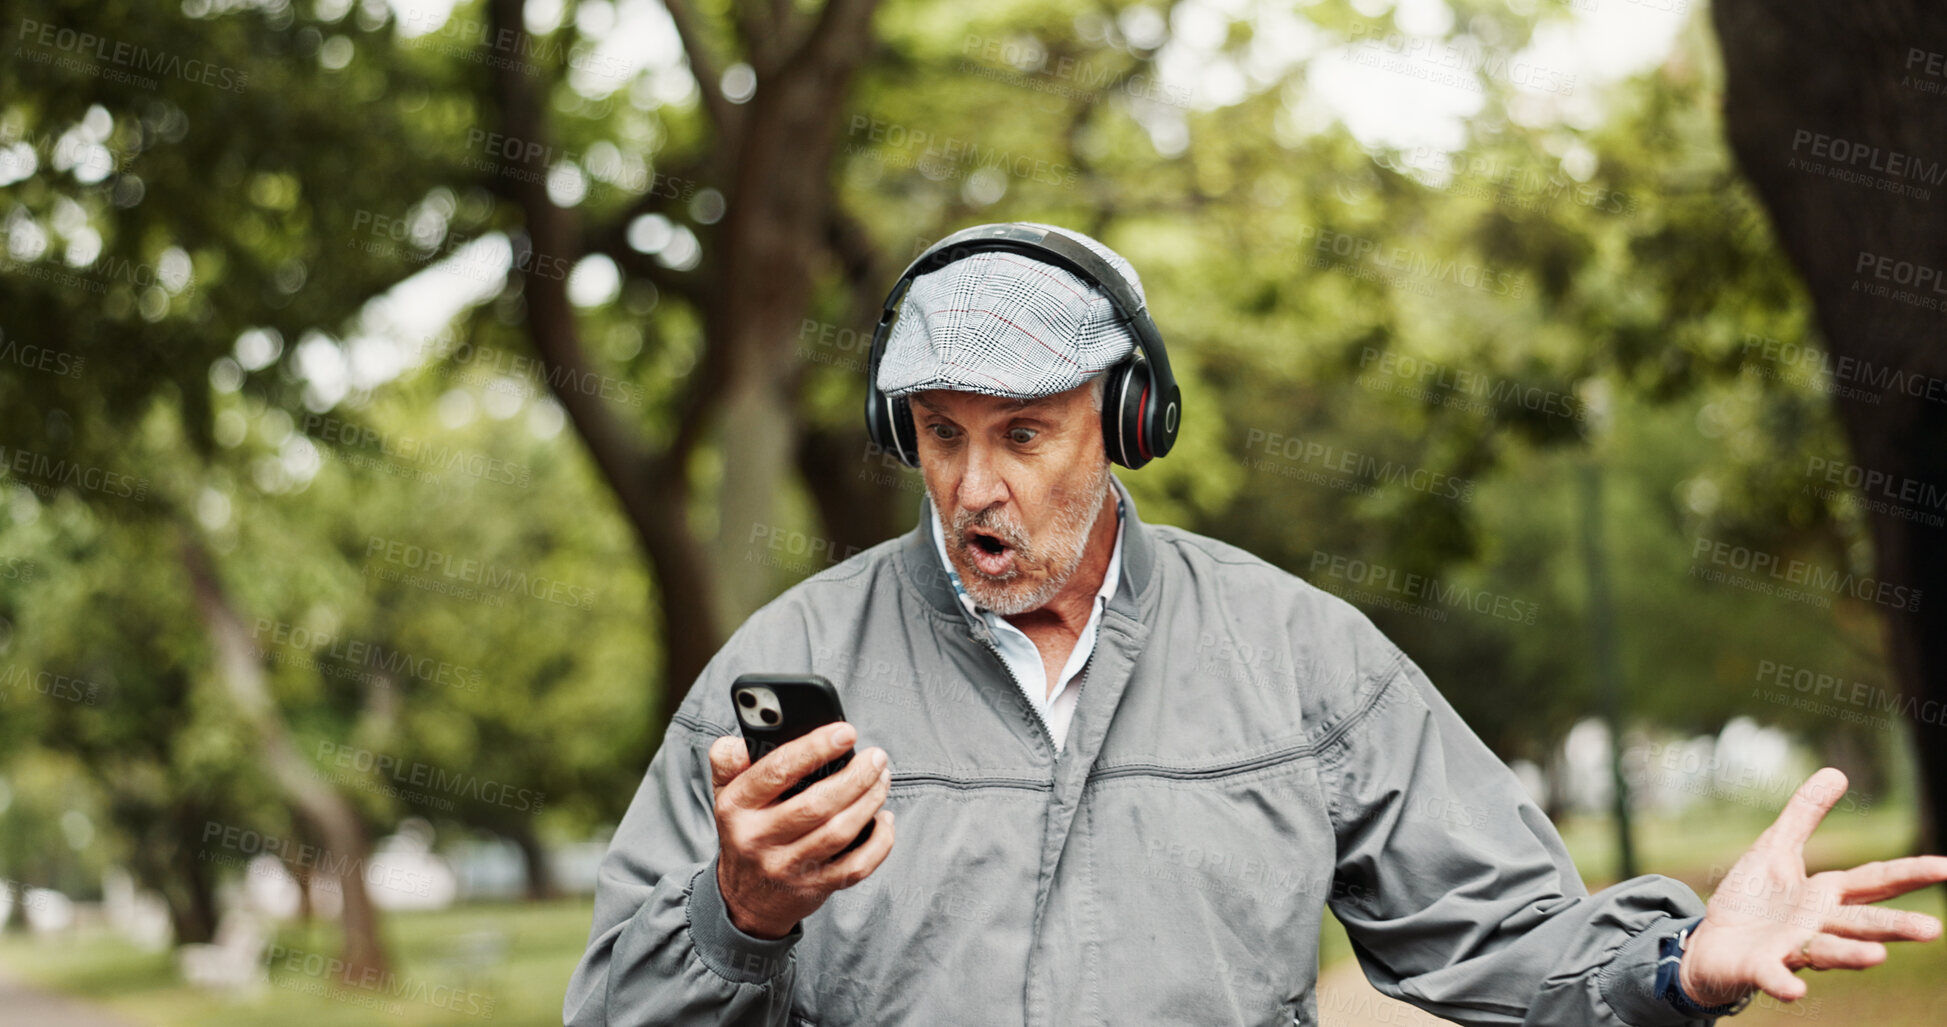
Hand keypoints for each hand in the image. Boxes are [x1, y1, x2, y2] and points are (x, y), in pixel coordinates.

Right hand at [708, 722, 896, 939]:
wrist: (744, 899)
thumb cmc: (745, 831)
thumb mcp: (724, 793)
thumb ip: (728, 761)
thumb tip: (740, 744)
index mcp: (737, 806)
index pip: (778, 770)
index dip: (815, 748)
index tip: (846, 732)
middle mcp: (758, 838)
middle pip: (817, 804)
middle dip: (857, 776)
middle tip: (876, 757)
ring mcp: (786, 866)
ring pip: (839, 831)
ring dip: (870, 801)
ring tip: (881, 779)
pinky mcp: (812, 888)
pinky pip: (856, 866)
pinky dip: (879, 841)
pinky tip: (883, 820)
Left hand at [1678, 767, 1946, 1005]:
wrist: (1711, 943)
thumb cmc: (1753, 900)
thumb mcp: (1775, 849)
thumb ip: (1805, 815)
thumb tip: (1837, 772)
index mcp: (1825, 895)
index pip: (1875, 881)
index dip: (1910, 874)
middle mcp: (1817, 925)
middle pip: (1861, 923)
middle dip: (1894, 927)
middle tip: (1932, 930)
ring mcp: (1790, 948)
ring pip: (1826, 952)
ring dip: (1850, 956)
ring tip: (1878, 956)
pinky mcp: (1760, 966)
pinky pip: (1774, 976)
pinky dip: (1783, 983)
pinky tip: (1795, 991)